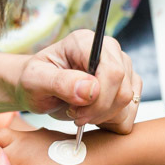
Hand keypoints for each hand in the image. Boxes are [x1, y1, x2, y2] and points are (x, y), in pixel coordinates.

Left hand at [14, 30, 142, 133]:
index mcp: (86, 43)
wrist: (38, 90)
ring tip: (81, 114)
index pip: (112, 72)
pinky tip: (93, 116)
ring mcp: (122, 68)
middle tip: (75, 116)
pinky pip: (130, 112)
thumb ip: (60, 83)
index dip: (98, 99)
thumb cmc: (34, 81)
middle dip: (99, 111)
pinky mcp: (126, 86)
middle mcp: (109, 52)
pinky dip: (111, 122)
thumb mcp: (35, 81)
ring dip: (104, 118)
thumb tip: (91, 89)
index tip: (74, 112)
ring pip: (129, 103)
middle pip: (123, 90)